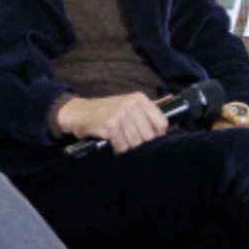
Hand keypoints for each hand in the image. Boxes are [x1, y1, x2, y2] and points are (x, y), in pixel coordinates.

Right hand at [54, 92, 168, 152]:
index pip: (161, 123)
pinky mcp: (110, 124)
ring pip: (136, 142)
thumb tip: (170, 106)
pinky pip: (122, 146)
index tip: (147, 138)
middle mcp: (132, 104)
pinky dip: (116, 149)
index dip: (156, 135)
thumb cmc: (105, 111)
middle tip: (126, 139)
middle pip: (149, 136)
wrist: (77, 112)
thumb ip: (148, 109)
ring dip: (126, 146)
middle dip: (139, 143)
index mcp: (140, 99)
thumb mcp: (128, 105)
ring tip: (117, 140)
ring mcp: (121, 113)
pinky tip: (110, 142)